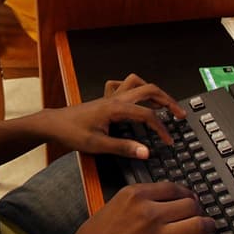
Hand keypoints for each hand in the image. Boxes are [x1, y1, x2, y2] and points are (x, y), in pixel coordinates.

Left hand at [37, 73, 184, 158]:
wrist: (53, 124)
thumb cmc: (72, 133)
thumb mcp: (98, 145)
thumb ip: (124, 148)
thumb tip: (146, 151)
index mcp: (116, 108)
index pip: (148, 115)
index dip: (162, 128)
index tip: (169, 140)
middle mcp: (115, 98)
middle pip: (149, 90)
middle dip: (167, 100)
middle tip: (180, 113)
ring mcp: (110, 96)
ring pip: (137, 82)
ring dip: (153, 90)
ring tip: (164, 103)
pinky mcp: (105, 99)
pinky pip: (122, 85)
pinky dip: (133, 88)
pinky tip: (137, 98)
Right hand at [63, 182, 213, 233]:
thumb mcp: (112, 205)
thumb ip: (135, 200)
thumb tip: (158, 201)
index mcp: (135, 195)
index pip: (172, 187)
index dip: (186, 192)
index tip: (189, 196)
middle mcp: (149, 213)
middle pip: (189, 204)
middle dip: (198, 208)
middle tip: (200, 212)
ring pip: (198, 226)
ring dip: (208, 226)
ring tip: (210, 227)